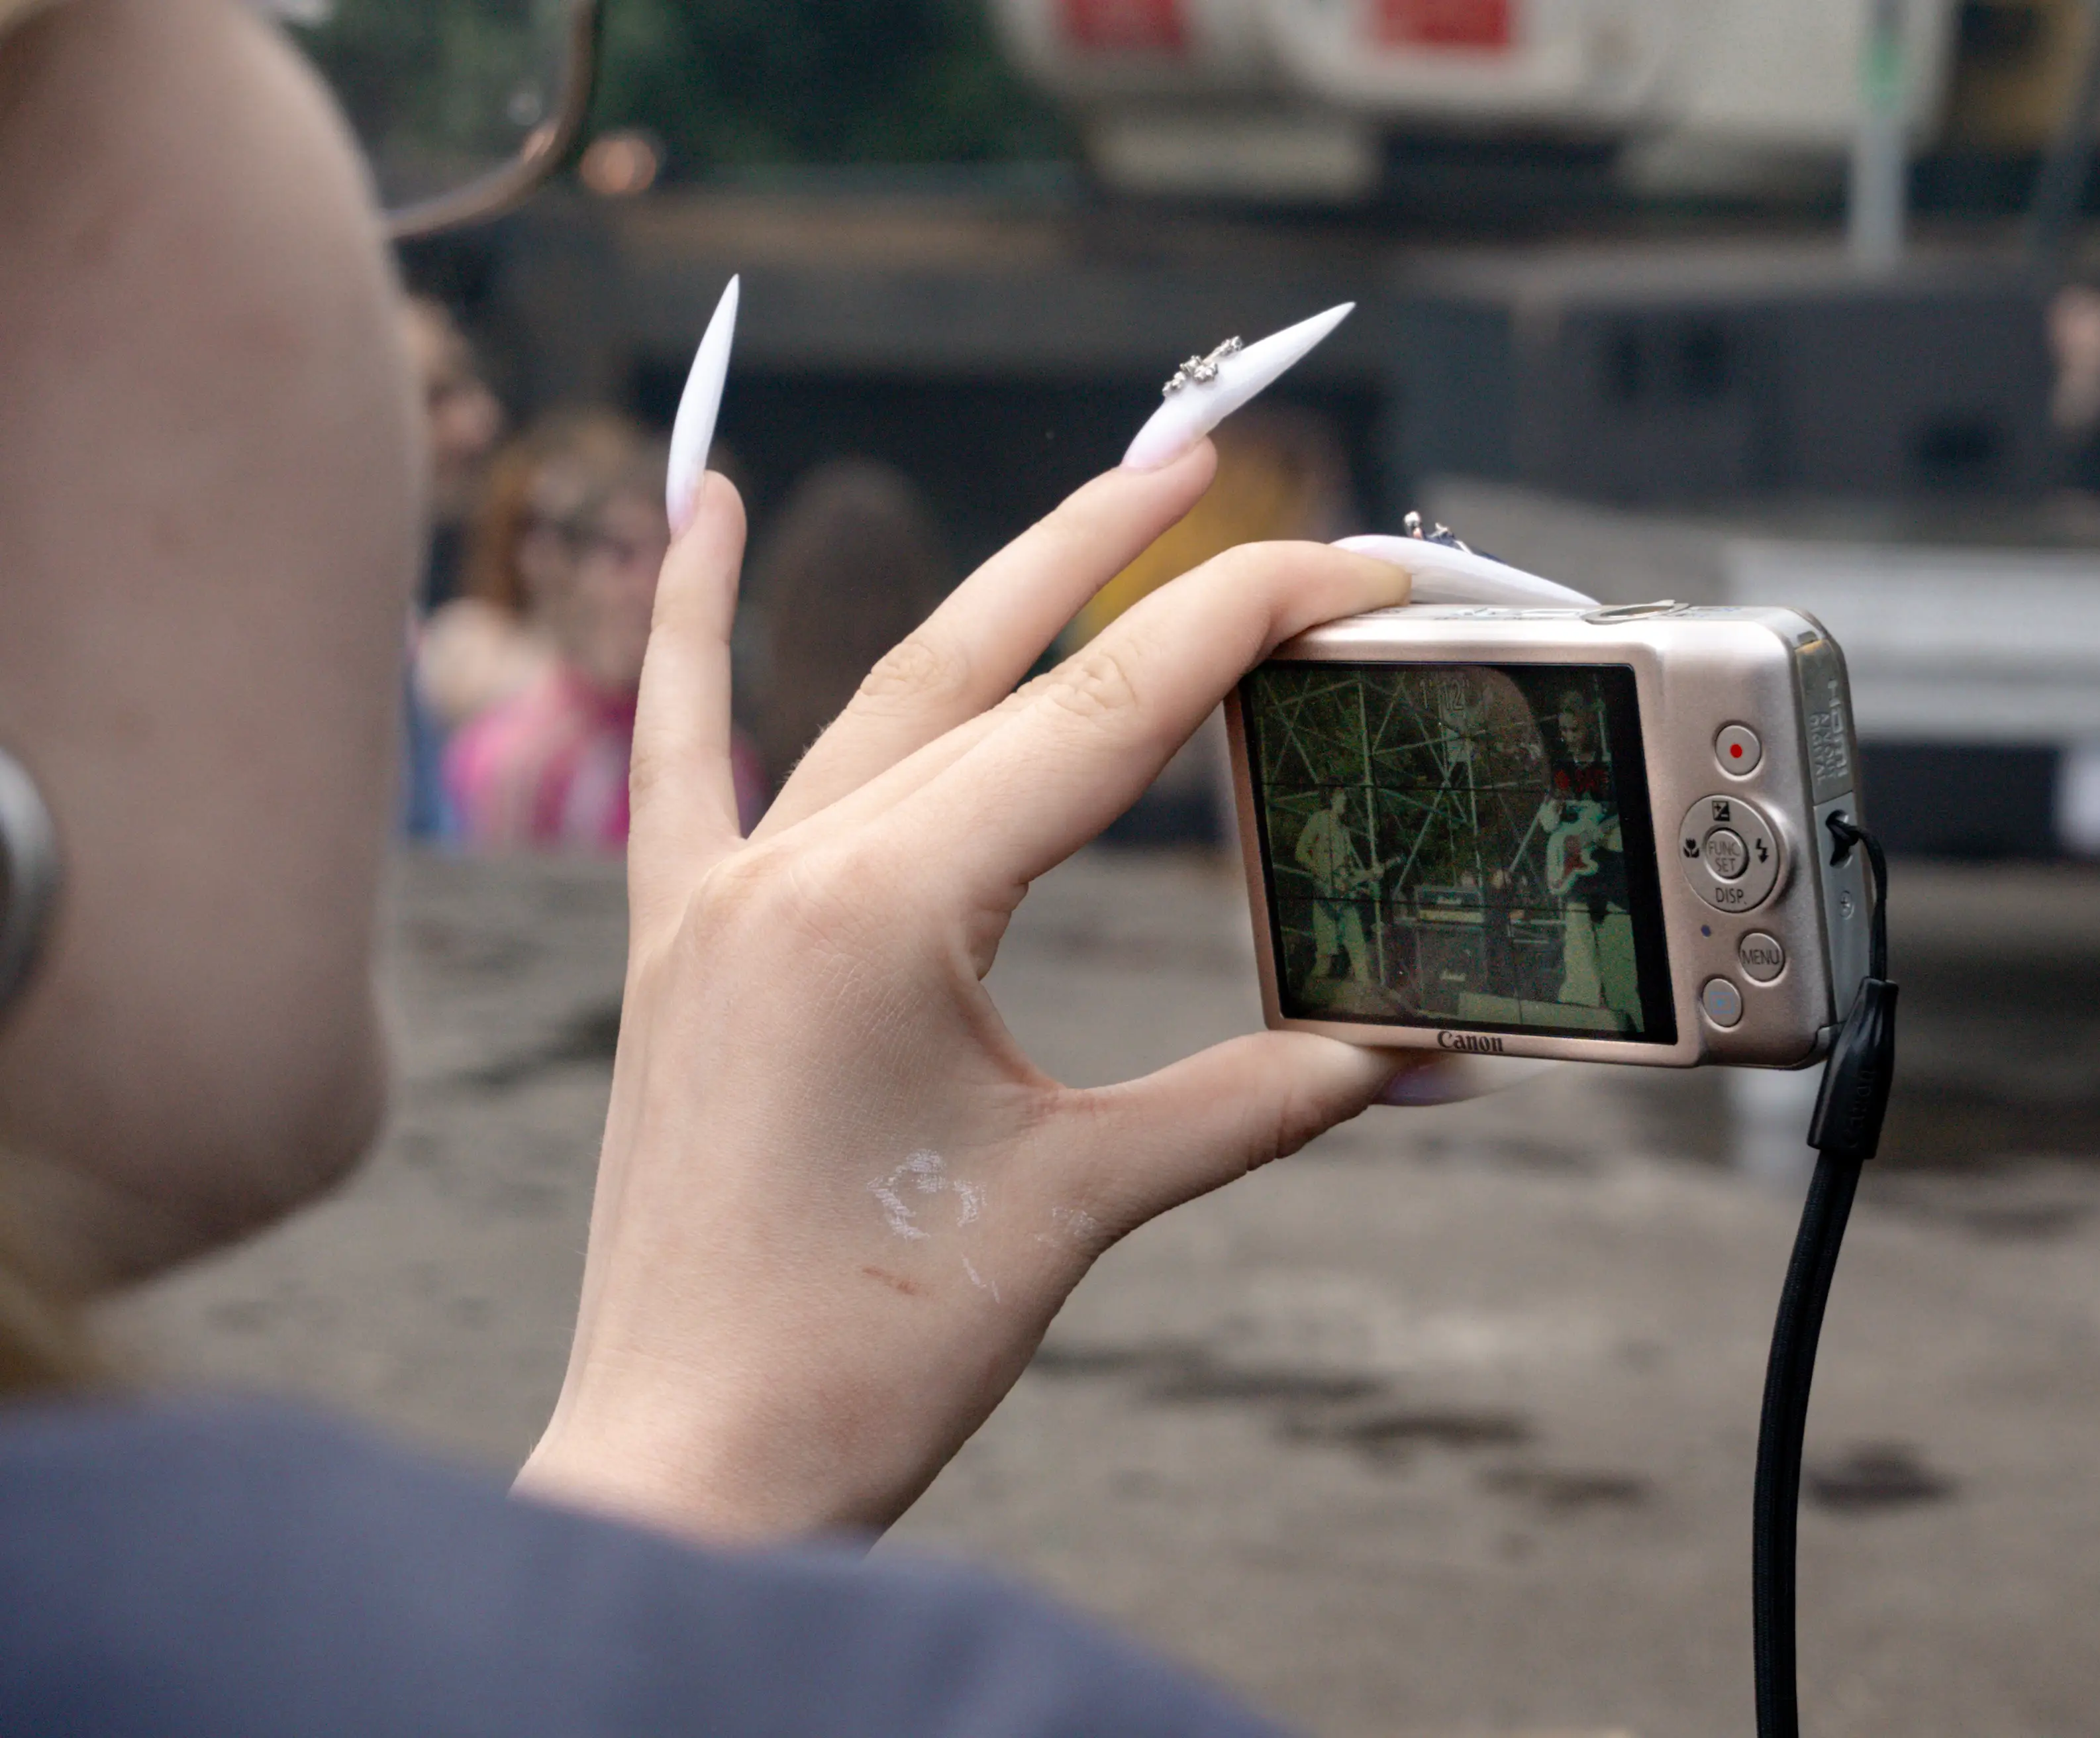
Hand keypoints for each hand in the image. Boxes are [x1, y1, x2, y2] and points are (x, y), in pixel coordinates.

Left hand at [516, 447, 1410, 1540]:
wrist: (689, 1468)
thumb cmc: (869, 1350)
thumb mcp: (1082, 1199)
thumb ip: (1261, 1101)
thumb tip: (1425, 1053)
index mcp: (891, 908)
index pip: (1107, 714)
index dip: (1247, 622)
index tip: (1355, 571)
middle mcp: (793, 868)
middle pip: (997, 659)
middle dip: (1129, 550)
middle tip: (1232, 465)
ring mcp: (719, 894)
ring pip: (880, 687)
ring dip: (998, 582)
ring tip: (1099, 485)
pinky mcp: (677, 941)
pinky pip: (674, 749)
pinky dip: (685, 626)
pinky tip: (695, 506)